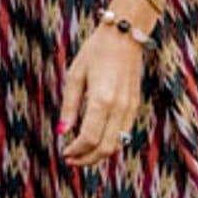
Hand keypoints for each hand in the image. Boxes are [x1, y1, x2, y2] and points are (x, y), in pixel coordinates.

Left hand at [59, 21, 146, 165]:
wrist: (125, 37)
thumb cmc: (95, 52)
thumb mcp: (75, 75)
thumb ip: (69, 105)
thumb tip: (62, 131)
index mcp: (101, 99)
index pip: (89, 138)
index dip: (76, 150)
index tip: (64, 152)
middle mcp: (119, 108)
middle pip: (105, 148)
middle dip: (87, 159)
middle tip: (71, 160)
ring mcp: (130, 108)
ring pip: (117, 144)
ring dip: (99, 154)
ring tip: (81, 154)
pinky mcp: (135, 106)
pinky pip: (124, 133)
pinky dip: (110, 143)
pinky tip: (95, 141)